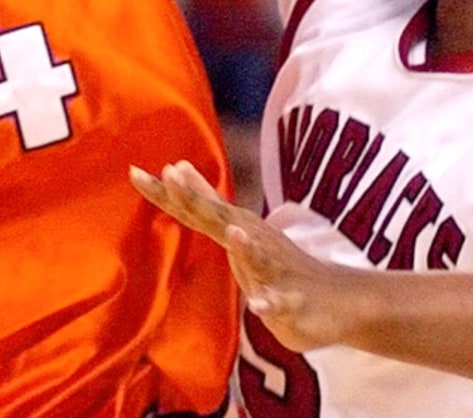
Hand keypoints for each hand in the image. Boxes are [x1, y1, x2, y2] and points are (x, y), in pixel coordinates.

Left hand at [130, 160, 359, 351]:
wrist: (339, 301)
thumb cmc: (279, 265)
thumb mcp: (235, 231)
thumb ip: (206, 202)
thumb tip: (176, 167)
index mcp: (234, 228)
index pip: (193, 207)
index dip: (164, 193)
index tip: (134, 172)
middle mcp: (254, 241)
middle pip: (220, 219)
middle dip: (198, 199)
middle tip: (173, 173)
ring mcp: (275, 270)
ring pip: (257, 256)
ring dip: (244, 245)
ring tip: (232, 232)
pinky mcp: (293, 302)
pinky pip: (280, 303)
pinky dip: (270, 302)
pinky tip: (260, 305)